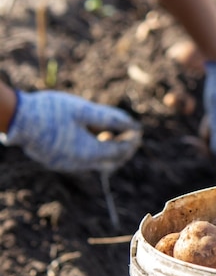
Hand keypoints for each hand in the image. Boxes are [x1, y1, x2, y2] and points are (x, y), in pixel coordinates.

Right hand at [1, 90, 141, 172]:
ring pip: (96, 161)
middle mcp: (79, 164)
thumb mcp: (84, 110)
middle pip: (110, 161)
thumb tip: (134, 125)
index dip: (131, 140)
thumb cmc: (51, 110)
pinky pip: (82, 159)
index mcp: (88, 153)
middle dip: (122, 147)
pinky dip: (92, 149)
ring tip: (109, 131)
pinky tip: (91, 133)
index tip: (137, 128)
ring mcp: (66, 164)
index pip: (119, 151)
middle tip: (129, 132)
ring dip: (107, 148)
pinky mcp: (57, 161)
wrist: (16, 118)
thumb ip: (110, 118)